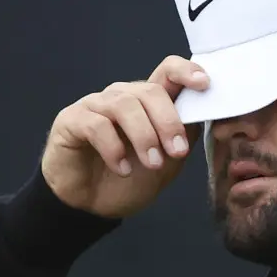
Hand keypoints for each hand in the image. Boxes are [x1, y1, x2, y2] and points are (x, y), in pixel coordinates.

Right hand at [41, 56, 208, 218]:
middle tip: (177, 152)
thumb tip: (205, 114)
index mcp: (146, 102)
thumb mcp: (167, 161)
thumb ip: (184, 136)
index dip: (186, 71)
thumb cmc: (128, 179)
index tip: (204, 84)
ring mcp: (94, 106)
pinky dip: (114, 149)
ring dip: (144, 136)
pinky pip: (96, 125)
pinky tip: (122, 169)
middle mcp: (120, 97)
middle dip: (168, 122)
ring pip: (124, 105)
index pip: (167, 71)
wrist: (90, 205)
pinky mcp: (71, 120)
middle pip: (150, 91)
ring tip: (153, 164)